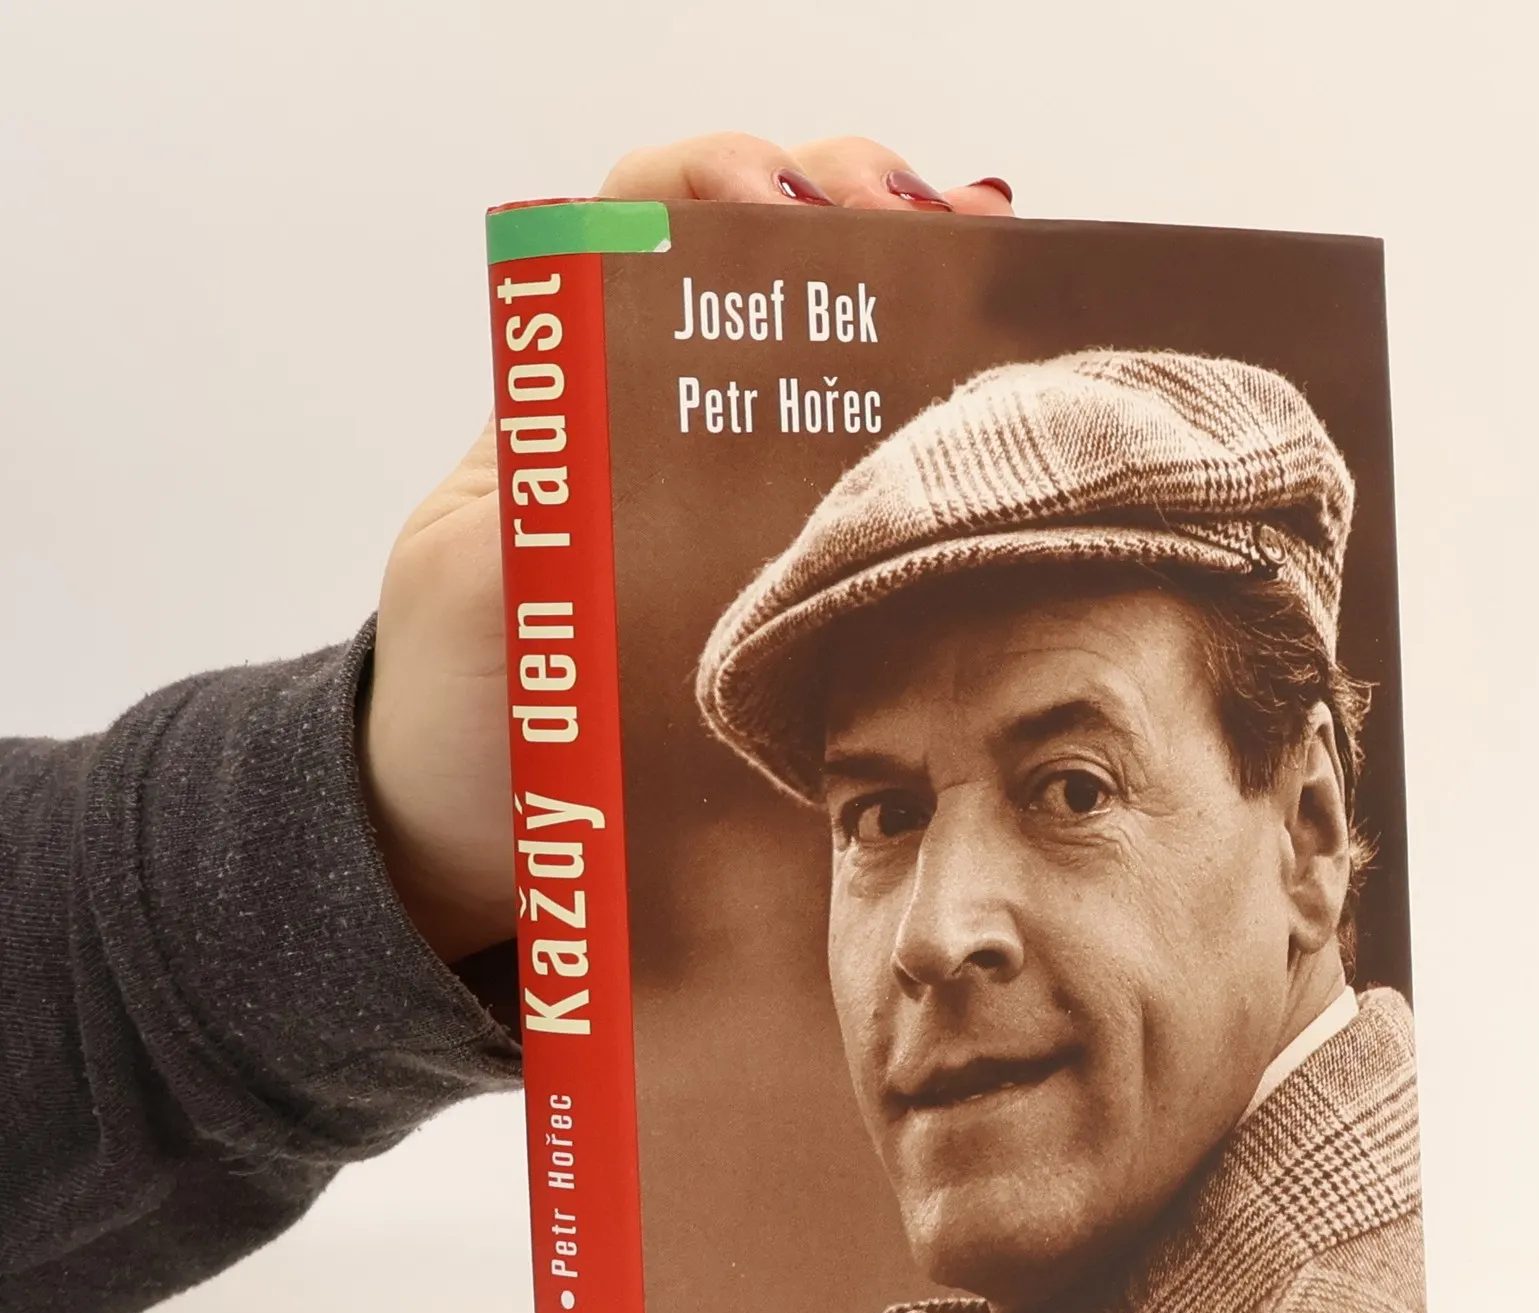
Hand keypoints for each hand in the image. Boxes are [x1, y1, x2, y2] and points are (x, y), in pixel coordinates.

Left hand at [364, 134, 1015, 963]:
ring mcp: (744, 498)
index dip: (718, 182)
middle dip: (858, 206)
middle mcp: (672, 424)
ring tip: (991, 260)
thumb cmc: (459, 702)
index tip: (785, 203)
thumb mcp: (470, 591)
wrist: (484, 829)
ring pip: (843, 352)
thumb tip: (612, 466)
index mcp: (578, 395)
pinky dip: (945, 420)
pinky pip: (877, 478)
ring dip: (924, 289)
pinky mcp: (797, 579)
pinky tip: (1004, 402)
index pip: (647, 221)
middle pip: (775, 262)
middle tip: (929, 224)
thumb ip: (530, 516)